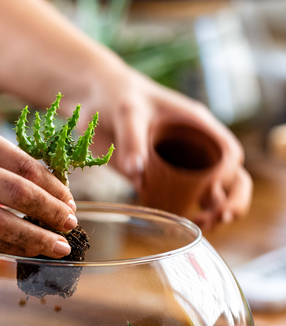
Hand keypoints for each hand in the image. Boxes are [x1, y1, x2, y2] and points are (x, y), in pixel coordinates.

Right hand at [0, 117, 77, 256]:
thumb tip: (40, 184)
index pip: (25, 166)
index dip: (53, 187)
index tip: (69, 201)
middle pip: (18, 195)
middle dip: (52, 214)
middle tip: (71, 226)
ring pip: (0, 224)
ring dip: (34, 238)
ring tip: (56, 247)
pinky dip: (4, 248)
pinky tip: (22, 252)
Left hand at [70, 62, 252, 229]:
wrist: (94, 100)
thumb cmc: (118, 97)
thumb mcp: (127, 112)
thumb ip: (132, 140)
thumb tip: (136, 173)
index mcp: (195, 126)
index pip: (228, 153)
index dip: (227, 174)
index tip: (210, 189)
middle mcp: (191, 147)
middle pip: (228, 178)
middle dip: (230, 200)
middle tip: (214, 218)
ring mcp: (175, 165)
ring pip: (205, 193)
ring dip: (210, 213)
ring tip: (201, 226)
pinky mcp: (155, 178)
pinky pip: (174, 199)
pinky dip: (179, 213)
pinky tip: (176, 228)